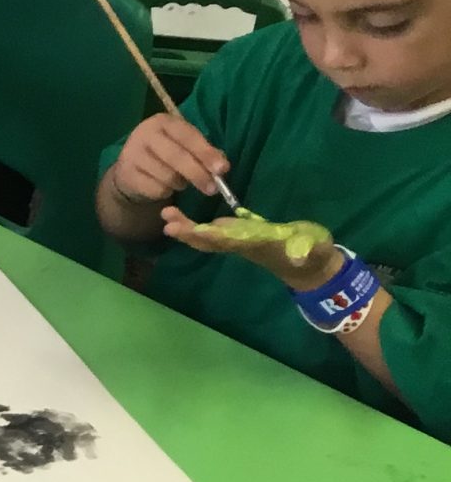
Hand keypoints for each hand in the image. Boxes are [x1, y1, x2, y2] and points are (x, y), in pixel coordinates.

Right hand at [109, 113, 228, 204]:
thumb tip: (221, 168)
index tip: (222, 169)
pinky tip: (163, 185)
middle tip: (212, 189)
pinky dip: (166, 191)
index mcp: (163, 122)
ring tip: (180, 181)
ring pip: (168, 176)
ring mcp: (132, 154)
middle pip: (177, 157)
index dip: (206, 153)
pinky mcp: (126, 174)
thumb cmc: (167, 152)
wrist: (131, 166)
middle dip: (198, 174)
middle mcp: (144, 134)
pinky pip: (156, 189)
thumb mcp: (186, 146)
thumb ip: (205, 153)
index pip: (188, 136)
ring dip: (180, 184)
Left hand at [162, 207, 345, 289]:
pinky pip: (211, 234)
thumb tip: (301, 253)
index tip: (196, 230)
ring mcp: (238, 242)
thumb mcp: (315, 247)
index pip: (233, 241)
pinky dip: (194, 227)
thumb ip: (308, 248)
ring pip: (207, 238)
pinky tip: (179, 218)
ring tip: (167, 215)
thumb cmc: (314, 252)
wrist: (309, 266)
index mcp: (259, 245)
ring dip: (186, 229)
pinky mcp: (238, 237)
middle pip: (211, 241)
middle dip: (190, 233)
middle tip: (167, 221)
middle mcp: (242, 245)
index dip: (214, 236)